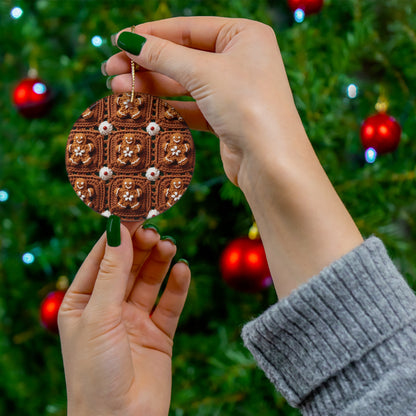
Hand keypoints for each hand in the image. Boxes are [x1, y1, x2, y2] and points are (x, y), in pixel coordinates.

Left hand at [58, 223, 189, 415]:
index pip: (101, 258)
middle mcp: (109, 308)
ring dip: (159, 262)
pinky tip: (182, 270)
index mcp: (83, 302)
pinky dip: (178, 286)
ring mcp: (135, 320)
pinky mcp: (159, 333)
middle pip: (128, 266)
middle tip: (155, 232)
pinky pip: (170, 303)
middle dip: (141, 247)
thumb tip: (119, 230)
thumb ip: (113, 272)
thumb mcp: (99, 315)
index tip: (134, 212)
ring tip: (169, 246)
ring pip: (150, 281)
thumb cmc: (95, 372)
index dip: (118, 235)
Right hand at [105, 17, 299, 185]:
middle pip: (183, 56)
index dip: (151, 34)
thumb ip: (163, 55)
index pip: (188, 28)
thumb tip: (128, 40)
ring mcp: (233, 91)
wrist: (270, 162)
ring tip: (118, 89)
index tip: (119, 40)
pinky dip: (167, 107)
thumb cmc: (247, 105)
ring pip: (184, 84)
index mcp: (244, 35)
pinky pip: (190, 107)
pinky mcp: (225, 118)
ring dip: (151, 86)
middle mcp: (240, 60)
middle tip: (110, 69)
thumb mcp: (203, 72)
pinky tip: (141, 107)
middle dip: (146, 64)